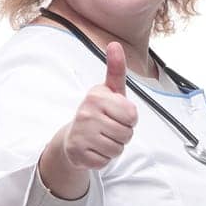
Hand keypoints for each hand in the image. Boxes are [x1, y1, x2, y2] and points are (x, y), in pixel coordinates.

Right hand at [61, 40, 138, 170]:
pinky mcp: (78, 152)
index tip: (117, 115)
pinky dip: (103, 158)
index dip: (129, 119)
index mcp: (97, 96)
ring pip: (117, 149)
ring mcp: (81, 133)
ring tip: (101, 138)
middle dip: (122, 135)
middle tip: (109, 129)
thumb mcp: (110, 91)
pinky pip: (105, 161)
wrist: (73, 138)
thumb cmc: (98, 113)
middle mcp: (86, 112)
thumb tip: (115, 44)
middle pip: (126, 134)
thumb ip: (116, 70)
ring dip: (113, 147)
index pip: (132, 115)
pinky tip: (94, 149)